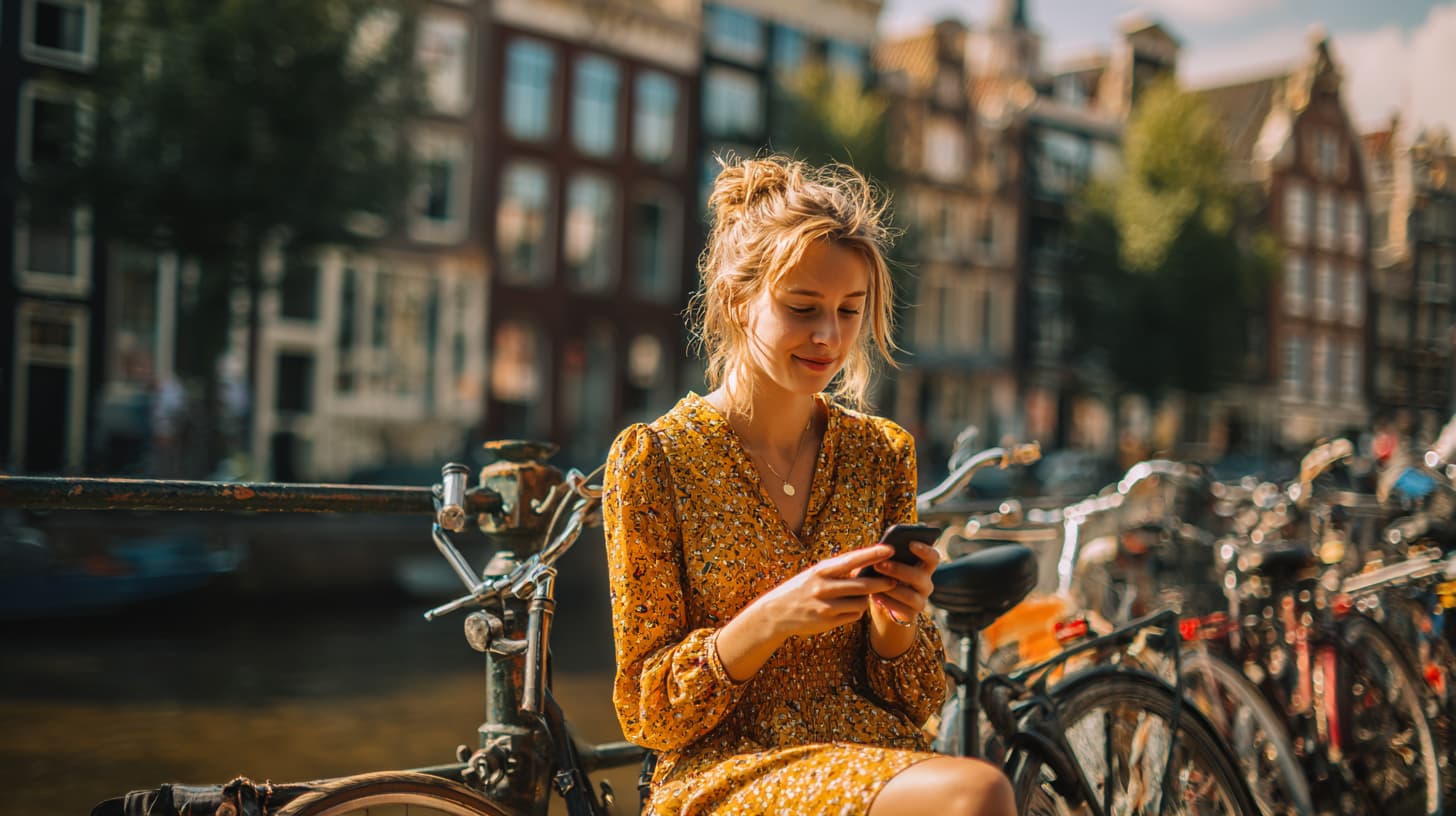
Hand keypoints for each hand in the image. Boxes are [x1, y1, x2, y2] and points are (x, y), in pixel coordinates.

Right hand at [751, 545, 899, 642]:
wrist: (776, 613)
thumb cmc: (801, 588)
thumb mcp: (816, 574)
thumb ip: (838, 570)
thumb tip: (867, 566)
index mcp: (822, 570)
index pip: (852, 560)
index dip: (873, 554)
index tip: (890, 549)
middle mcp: (824, 587)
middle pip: (863, 585)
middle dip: (882, 583)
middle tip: (894, 580)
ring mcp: (826, 606)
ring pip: (861, 603)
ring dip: (867, 599)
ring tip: (865, 595)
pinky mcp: (828, 622)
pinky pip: (853, 615)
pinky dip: (857, 611)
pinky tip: (850, 607)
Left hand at [865, 540, 938, 632]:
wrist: (883, 603)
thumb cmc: (885, 576)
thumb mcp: (886, 564)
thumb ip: (886, 556)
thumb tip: (879, 548)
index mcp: (924, 568)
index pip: (933, 557)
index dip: (925, 550)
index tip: (910, 543)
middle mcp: (926, 584)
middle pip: (920, 576)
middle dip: (898, 570)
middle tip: (879, 565)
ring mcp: (921, 600)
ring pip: (910, 595)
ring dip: (890, 588)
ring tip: (873, 583)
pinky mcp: (911, 615)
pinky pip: (901, 609)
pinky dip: (886, 601)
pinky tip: (874, 596)